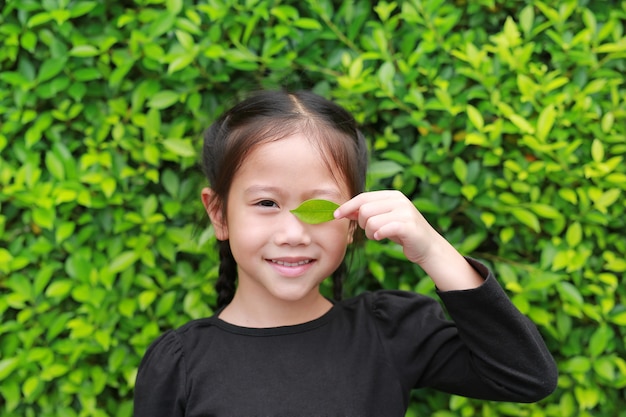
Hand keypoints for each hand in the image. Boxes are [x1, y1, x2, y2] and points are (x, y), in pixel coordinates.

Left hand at [334, 190, 484, 290]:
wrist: (428, 247)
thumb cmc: (403, 233)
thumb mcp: (384, 219)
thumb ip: (368, 213)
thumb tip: (344, 211)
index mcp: (392, 195)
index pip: (363, 197)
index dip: (347, 206)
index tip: (335, 215)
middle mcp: (399, 200)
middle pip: (364, 210)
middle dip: (362, 224)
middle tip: (372, 232)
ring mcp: (405, 212)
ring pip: (371, 221)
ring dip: (370, 233)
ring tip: (379, 236)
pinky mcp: (408, 226)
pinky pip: (382, 229)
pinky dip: (378, 235)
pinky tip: (382, 238)